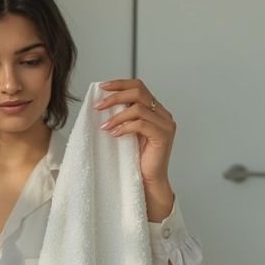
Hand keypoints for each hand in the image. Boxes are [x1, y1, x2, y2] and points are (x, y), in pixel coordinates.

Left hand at [96, 79, 175, 220]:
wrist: (148, 180)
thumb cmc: (137, 158)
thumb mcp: (128, 131)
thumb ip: (123, 115)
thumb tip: (102, 103)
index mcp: (156, 110)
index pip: (139, 86)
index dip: (120, 84)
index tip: (102, 87)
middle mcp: (163, 114)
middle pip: (139, 92)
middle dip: (115, 96)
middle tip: (98, 106)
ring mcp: (166, 125)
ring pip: (138, 108)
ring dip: (116, 115)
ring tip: (104, 126)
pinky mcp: (163, 136)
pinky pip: (140, 124)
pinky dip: (124, 127)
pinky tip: (114, 134)